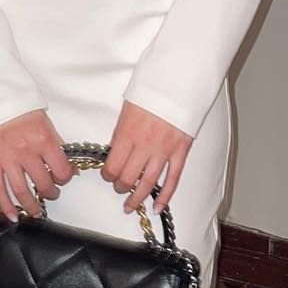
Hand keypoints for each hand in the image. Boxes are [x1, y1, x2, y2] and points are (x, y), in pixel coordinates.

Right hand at [0, 108, 74, 219]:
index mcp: (43, 140)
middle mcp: (26, 152)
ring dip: (32, 205)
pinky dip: (6, 205)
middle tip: (51, 193)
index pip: (61, 170)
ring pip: (22, 191)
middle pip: (43, 183)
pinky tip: (13, 215)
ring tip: (36, 211)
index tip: (64, 178)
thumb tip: (68, 167)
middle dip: (50, 192)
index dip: (65, 177)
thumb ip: (56, 146)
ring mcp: (7, 159)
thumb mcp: (46, 123)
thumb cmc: (21, 109)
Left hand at [103, 100, 191, 214]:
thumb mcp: (128, 107)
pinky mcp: (181, 151)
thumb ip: (121, 131)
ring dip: (137, 197)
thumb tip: (115, 150)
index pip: (112, 166)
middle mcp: (144, 145)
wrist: (179, 81)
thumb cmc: (153, 90)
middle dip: (120, 187)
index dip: (107, 175)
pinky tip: (158, 207)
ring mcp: (164, 150)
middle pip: (128, 178)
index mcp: (127, 133)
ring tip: (130, 205)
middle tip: (119, 188)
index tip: (107, 175)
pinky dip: (165, 196)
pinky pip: (172, 179)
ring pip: (148, 183)